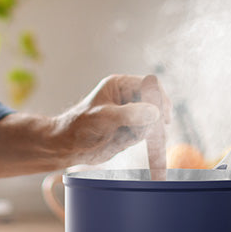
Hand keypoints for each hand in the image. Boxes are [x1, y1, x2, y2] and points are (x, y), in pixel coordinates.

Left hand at [53, 74, 170, 168]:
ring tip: (128, 136)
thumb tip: (155, 112)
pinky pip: (146, 132)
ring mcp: (131, 114)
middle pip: (155, 101)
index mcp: (120, 85)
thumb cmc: (80, 126)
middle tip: (157, 129)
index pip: (148, 84)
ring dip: (149, 130)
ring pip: (153, 119)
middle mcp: (127, 97)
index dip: (158, 97)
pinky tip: (128, 142)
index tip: (162, 114)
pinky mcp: (131, 129)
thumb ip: (130, 114)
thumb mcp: (105, 118)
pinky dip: (144, 139)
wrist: (68, 147)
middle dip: (156, 116)